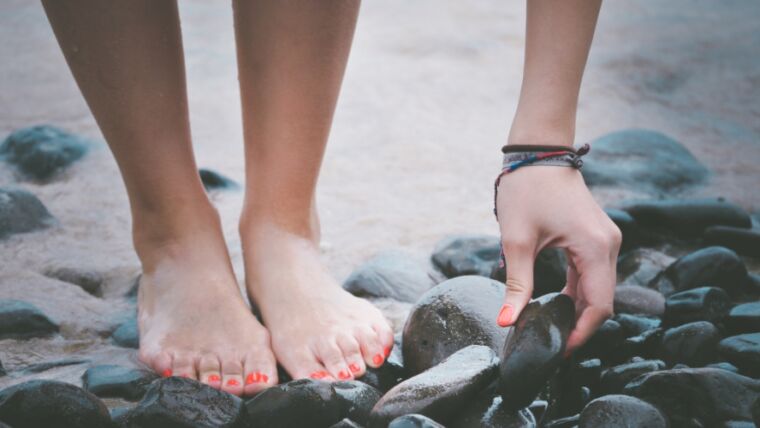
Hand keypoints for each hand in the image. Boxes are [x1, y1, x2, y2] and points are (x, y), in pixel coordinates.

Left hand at [494, 164, 620, 354]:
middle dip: (579, 326)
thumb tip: (507, 322)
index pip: (599, 306)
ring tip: (552, 330)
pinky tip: (558, 306)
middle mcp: (609, 245)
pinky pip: (592, 274)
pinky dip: (578, 292)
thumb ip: (517, 285)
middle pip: (602, 300)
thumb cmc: (526, 189)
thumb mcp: (517, 241)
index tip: (559, 352)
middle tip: (551, 345)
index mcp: (595, 247)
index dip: (581, 334)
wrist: (537, 152)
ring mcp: (605, 239)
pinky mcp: (596, 236)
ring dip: (578, 310)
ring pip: (598, 288)